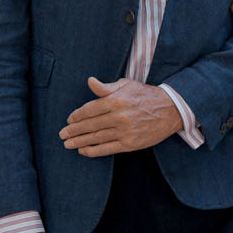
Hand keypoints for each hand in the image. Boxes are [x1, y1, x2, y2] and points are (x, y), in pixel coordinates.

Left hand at [61, 76, 182, 156]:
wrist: (170, 109)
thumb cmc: (146, 95)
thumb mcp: (126, 85)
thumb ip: (106, 87)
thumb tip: (90, 82)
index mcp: (116, 100)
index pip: (90, 109)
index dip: (77, 116)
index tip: (69, 120)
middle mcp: (119, 116)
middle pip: (90, 125)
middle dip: (74, 130)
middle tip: (62, 134)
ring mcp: (124, 131)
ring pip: (96, 138)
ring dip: (80, 142)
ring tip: (68, 144)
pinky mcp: (130, 143)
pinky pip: (107, 149)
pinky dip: (93, 151)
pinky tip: (84, 151)